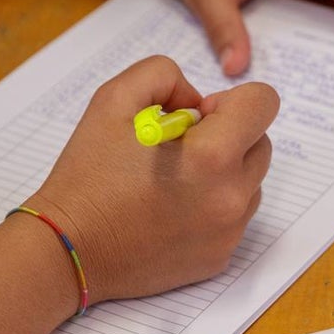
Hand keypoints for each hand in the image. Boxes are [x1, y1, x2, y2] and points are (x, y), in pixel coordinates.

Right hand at [26, 55, 276, 302]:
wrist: (68, 249)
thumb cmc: (88, 174)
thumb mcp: (113, 99)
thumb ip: (164, 76)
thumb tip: (199, 100)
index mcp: (212, 155)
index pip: (264, 103)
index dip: (232, 101)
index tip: (198, 117)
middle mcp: (230, 197)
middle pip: (261, 144)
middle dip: (229, 136)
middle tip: (180, 148)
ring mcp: (228, 232)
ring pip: (252, 183)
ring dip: (226, 172)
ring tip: (176, 180)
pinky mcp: (220, 257)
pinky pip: (236, 218)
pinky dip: (215, 206)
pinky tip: (173, 209)